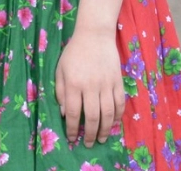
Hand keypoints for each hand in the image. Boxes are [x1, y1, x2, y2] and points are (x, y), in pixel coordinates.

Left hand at [55, 28, 124, 147]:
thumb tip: (65, 113)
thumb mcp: (60, 70)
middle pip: (93, 117)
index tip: (72, 138)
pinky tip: (113, 123)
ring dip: (106, 129)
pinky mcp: (118, 82)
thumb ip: (61, 92)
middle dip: (91, 134)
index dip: (73, 128)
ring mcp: (106, 85)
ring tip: (102, 139)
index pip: (74, 113)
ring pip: (108, 114)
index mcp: (74, 84)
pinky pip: (119, 104)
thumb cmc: (73, 53)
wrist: (94, 36)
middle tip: (89, 144)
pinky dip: (117, 116)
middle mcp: (91, 87)